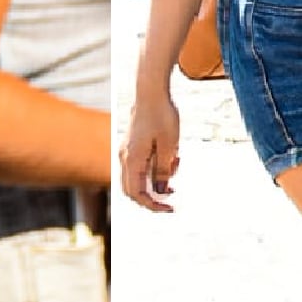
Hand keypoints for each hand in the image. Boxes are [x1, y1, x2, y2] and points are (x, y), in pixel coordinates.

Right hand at [121, 82, 180, 212]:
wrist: (151, 92)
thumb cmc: (162, 116)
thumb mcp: (170, 145)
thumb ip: (164, 169)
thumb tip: (160, 190)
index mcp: (132, 160)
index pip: (137, 194)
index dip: (152, 205)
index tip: (170, 209)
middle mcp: (124, 157)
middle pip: (133, 190)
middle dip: (152, 198)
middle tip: (172, 200)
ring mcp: (127, 151)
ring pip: (138, 178)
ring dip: (157, 180)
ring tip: (177, 163)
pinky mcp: (132, 146)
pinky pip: (141, 165)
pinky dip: (155, 168)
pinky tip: (173, 156)